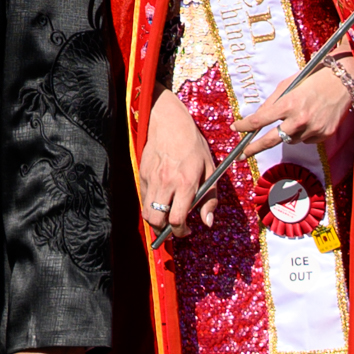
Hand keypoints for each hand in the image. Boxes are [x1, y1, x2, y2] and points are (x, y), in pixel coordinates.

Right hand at [137, 89, 216, 240]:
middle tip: (174, 228)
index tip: (186, 231)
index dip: (181, 231)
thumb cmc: (193, 145)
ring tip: (166, 217)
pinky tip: (161, 199)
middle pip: (157, 221)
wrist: (169, 122)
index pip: (177, 219)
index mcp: (186, 182)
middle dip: (165, 231)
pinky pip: (144, 198)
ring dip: (156, 220)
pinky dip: (151, 205)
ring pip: (147, 212)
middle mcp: (167, 182)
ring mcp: (152, 179)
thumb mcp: (210, 169)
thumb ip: (210, 197)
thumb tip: (208, 222)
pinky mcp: (142, 174)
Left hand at [230, 63, 353, 165]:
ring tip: (298, 116)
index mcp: (288, 104)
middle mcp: (300, 119)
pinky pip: (306, 139)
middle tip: (242, 155)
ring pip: (290, 140)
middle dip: (254, 148)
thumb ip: (272, 102)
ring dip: (287, 133)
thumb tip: (257, 117)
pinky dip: (303, 132)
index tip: (236, 128)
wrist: (343, 80)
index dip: (244, 125)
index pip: (259, 120)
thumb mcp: (288, 84)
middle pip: (270, 140)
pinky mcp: (324, 134)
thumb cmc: (313, 79)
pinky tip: (311, 119)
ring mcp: (313, 129)